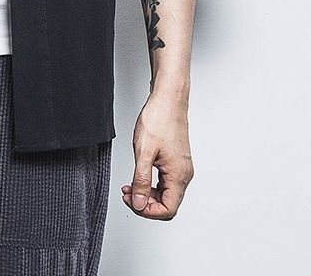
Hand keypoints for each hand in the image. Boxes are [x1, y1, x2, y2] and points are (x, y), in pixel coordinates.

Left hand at [121, 90, 193, 219]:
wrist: (167, 99)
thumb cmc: (158, 119)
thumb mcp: (143, 152)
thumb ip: (140, 180)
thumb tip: (138, 203)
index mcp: (178, 176)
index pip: (167, 209)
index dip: (147, 210)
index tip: (131, 201)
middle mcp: (183, 174)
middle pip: (167, 203)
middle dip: (145, 202)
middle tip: (127, 194)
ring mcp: (181, 167)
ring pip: (165, 193)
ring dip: (147, 193)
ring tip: (129, 186)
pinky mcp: (176, 160)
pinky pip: (165, 181)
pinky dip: (151, 183)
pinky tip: (138, 175)